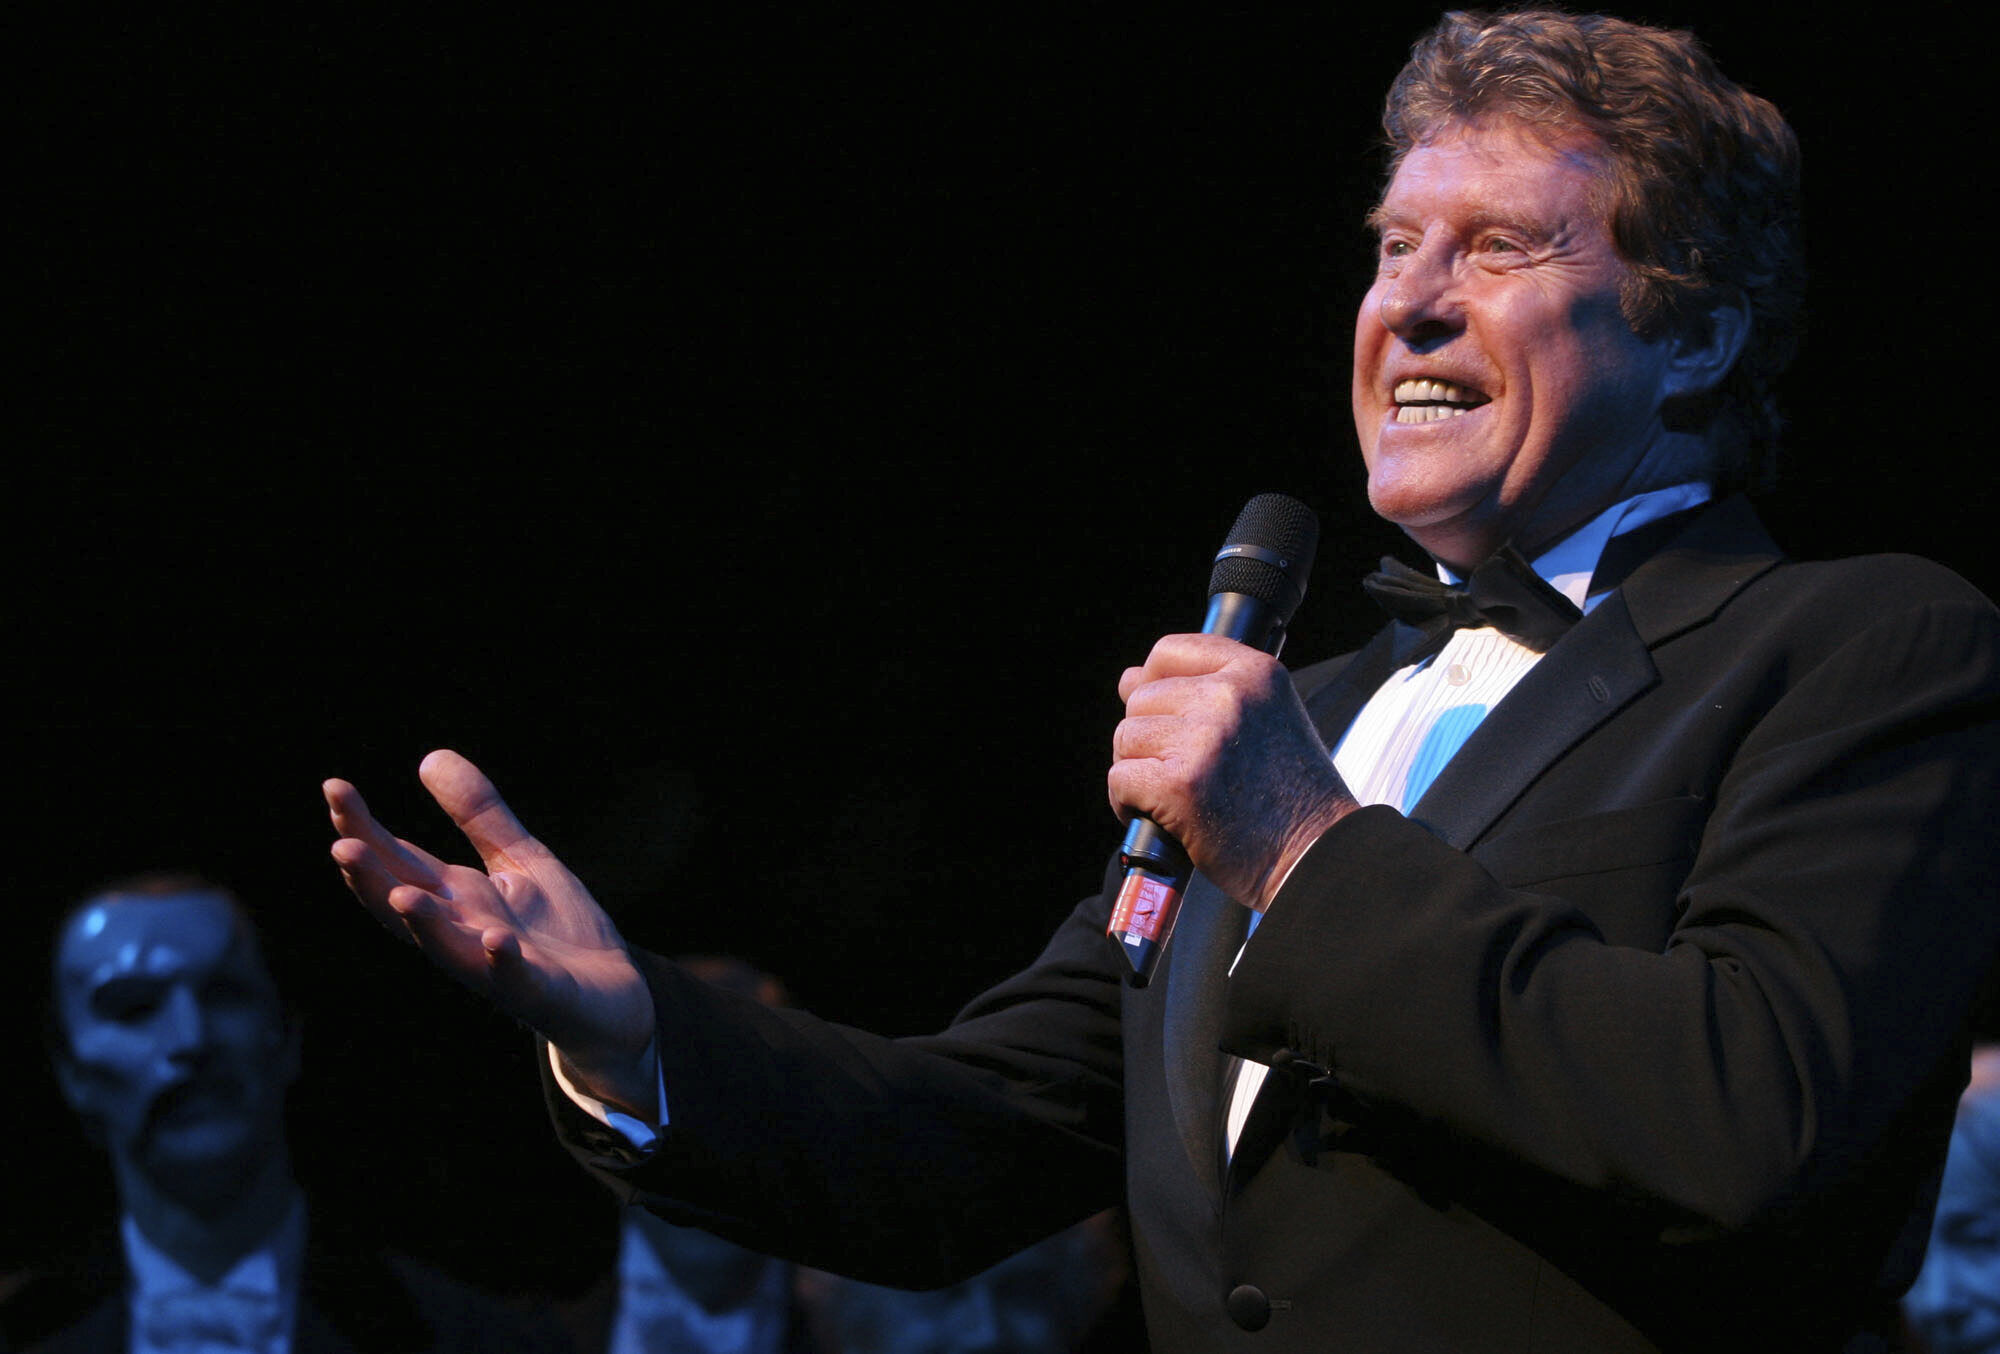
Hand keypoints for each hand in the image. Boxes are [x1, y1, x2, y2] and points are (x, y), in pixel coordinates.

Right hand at [324, 750, 657, 1113]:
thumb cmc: (559, 933)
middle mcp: (464, 933)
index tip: (334, 788)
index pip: (398, 862)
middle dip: (373, 881)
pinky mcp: (540, 993)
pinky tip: (494, 938)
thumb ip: (479, 815)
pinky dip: (501, 961)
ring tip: (403, 896)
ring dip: (425, 926)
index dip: (365, 828)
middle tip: (342, 846)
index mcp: (457, 899)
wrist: (615, 1000)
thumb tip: (430, 757)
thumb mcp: (520, 860)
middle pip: (405, 907)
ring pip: (448, 950)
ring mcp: (497, 968)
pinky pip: (515, 980)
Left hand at [1110, 634, 1357, 909]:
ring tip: (1175, 798)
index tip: (1164, 715)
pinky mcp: (1179, 783)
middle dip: (1147, 740)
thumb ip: (1206, 691)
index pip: (1169, 651)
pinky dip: (1128, 804)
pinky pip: (1120, 779)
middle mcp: (1228, 696)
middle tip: (1181, 774)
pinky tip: (1163, 819)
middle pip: (1140, 699)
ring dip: (1138, 772)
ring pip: (1126, 739)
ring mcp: (1202, 738)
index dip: (1153, 682)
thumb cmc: (1293, 798)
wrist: (1316, 856)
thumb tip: (1129, 679)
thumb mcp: (1269, 719)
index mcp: (1254, 672)